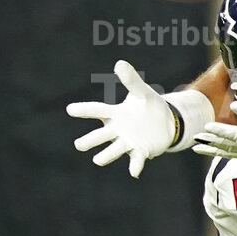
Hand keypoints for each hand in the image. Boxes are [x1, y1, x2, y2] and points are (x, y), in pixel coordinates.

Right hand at [67, 60, 176, 177]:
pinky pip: (136, 160)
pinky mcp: (141, 151)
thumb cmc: (149, 105)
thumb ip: (131, 80)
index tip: (70, 109)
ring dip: (106, 155)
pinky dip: (134, 166)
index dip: (84, 110)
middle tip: (79, 145)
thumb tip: (119, 63)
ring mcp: (128, 142)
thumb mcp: (142, 91)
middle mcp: (118, 130)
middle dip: (90, 140)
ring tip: (97, 160)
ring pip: (113, 150)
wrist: (166, 122)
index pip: (98, 110)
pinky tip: (134, 172)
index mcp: (115, 114)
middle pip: (100, 136)